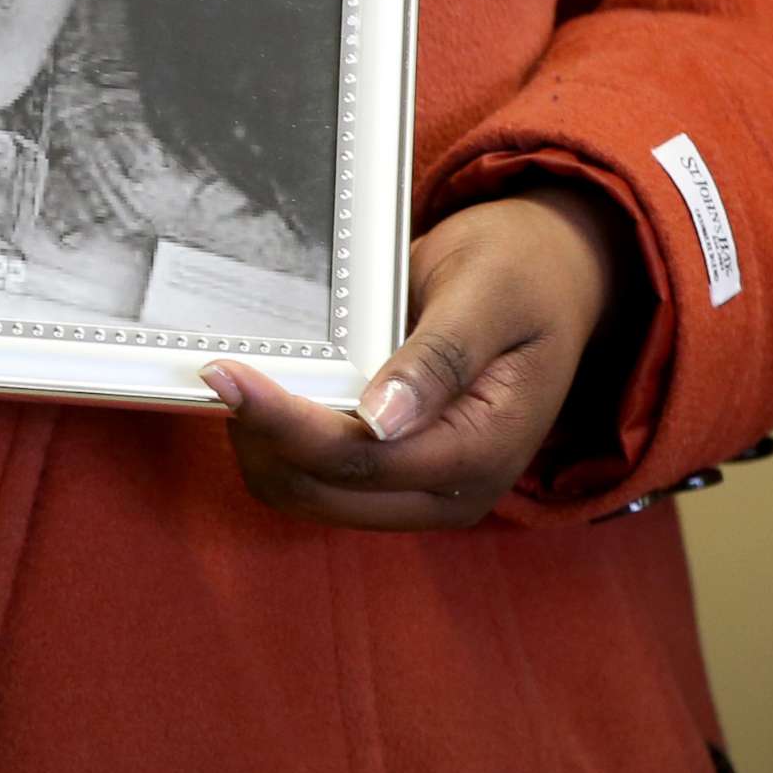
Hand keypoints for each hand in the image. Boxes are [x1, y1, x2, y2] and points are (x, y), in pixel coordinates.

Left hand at [198, 185, 624, 529]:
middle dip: (263, 438)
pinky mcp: (396, 479)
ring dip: (265, 445)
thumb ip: (438, 359)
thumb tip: (380, 420)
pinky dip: (282, 444)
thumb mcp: (489, 296)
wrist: (551, 281)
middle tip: (221, 370)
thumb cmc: (522, 276)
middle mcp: (452, 493)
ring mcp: (422, 493)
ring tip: (242, 379)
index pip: (358, 458)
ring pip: (308, 495)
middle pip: (321, 491)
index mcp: (483, 451)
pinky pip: (319, 480)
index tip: (224, 374)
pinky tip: (269, 395)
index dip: (283, 421)